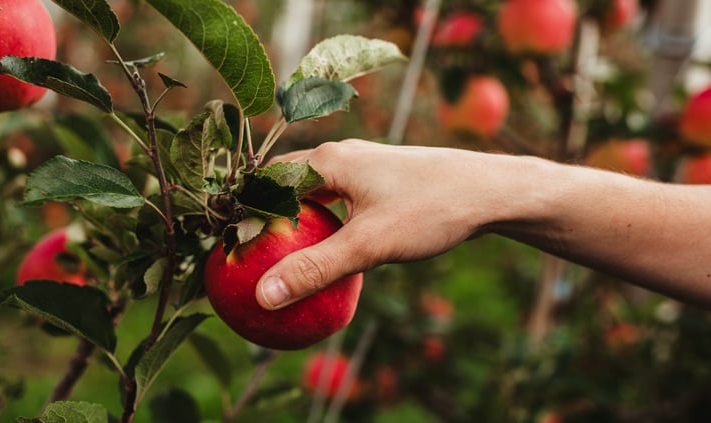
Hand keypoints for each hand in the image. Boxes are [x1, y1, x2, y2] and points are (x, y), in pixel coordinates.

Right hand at [254, 139, 519, 308]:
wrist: (489, 191)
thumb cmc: (430, 210)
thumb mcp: (369, 245)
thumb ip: (314, 270)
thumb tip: (264, 297)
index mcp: (326, 159)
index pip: (263, 182)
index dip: (240, 212)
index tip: (225, 246)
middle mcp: (338, 156)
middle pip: (284, 186)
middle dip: (263, 218)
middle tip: (244, 256)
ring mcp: (360, 167)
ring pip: (311, 194)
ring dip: (293, 222)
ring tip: (275, 257)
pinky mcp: (378, 182)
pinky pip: (335, 204)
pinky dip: (322, 226)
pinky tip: (327, 255)